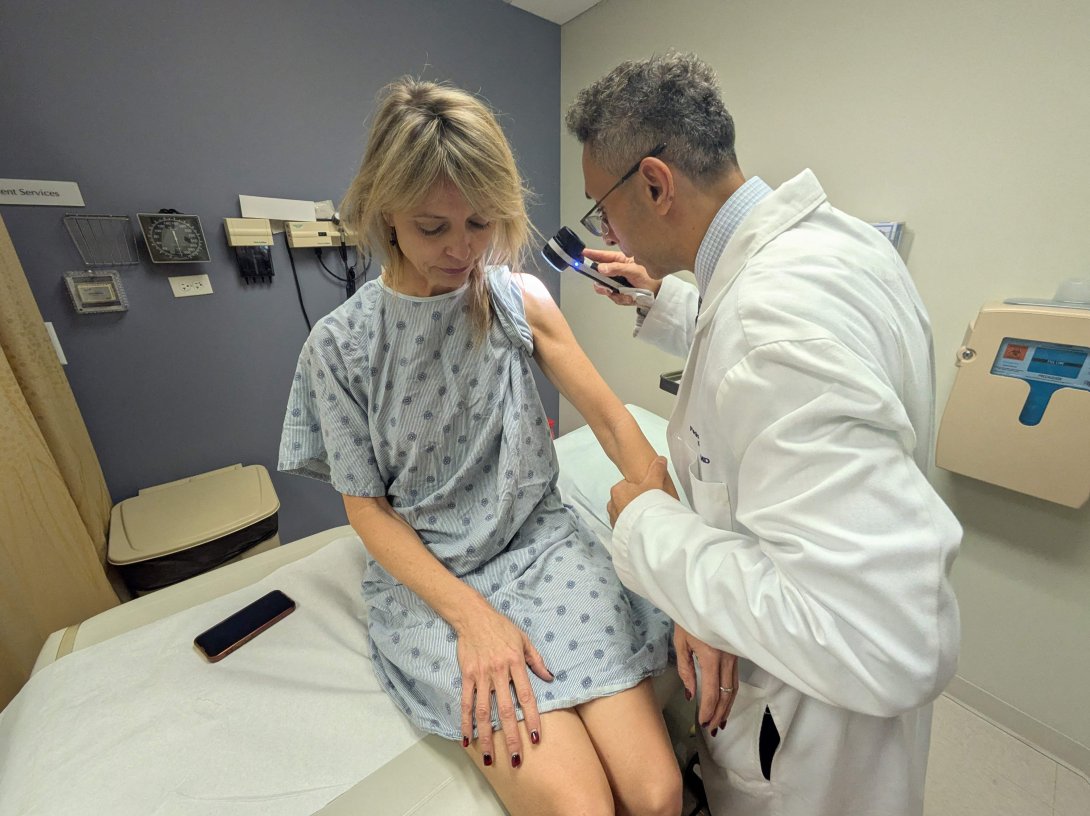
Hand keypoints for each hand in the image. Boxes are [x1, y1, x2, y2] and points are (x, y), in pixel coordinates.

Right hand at [456, 608, 552, 768]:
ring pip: (483, 712)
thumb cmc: (502, 627)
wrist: (473, 616)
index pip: (526, 697)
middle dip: (510, 737)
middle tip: (515, 759)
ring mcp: (481, 675)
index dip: (530, 719)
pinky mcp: (467, 676)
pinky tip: (466, 739)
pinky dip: (465, 722)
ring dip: (486, 737)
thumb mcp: (525, 639)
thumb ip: (537, 660)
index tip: (535, 738)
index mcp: (516, 664)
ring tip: (490, 758)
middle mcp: (498, 672)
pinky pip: (466, 702)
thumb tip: (550, 678)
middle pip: (504, 710)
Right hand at [581, 248, 660, 305]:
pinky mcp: (619, 294)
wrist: (658, 293)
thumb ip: (617, 268)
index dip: (592, 255)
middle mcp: (616, 271)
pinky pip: (613, 297)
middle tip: (605, 287)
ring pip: (604, 288)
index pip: (603, 256)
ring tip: (620, 294)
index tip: (581, 254)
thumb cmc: (649, 276)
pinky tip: (629, 298)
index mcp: (620, 260)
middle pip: (600, 275)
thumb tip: (601, 268)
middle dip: (601, 282)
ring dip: (611, 292)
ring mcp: (617, 283)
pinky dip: (621, 299)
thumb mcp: (634, 270)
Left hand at [607, 456, 668, 526]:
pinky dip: (631, 525)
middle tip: (648, 506)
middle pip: (625, 499)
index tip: (647, 494)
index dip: (639, 489)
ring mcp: (613, 518)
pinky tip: (641, 526)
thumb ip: (657, 471)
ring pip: (624, 513)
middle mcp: (612, 504)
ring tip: (645, 517)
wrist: (643, 529)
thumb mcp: (654, 484)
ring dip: (632, 514)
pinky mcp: (617, 531)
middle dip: (635, 502)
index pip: (627, 486)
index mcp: (617, 490)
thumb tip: (660, 460)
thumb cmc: (646, 505)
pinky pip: (624, 525)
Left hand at [674, 624, 737, 735]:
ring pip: (734, 687)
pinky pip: (735, 678)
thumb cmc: (689, 616)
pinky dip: (731, 693)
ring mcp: (735, 655)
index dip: (708, 710)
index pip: (712, 691)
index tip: (702, 722)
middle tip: (712, 728)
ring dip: (728, 707)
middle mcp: (727, 658)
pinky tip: (726, 701)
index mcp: (712, 656)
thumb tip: (692, 694)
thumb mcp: (681, 642)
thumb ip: (686, 670)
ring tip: (720, 721)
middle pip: (727, 694)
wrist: (706, 597)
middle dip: (719, 713)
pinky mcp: (737, 652)